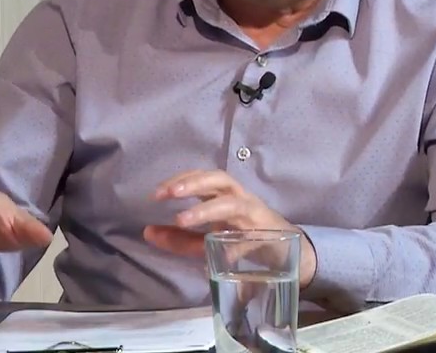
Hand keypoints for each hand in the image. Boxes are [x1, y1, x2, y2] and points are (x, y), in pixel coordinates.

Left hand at [142, 169, 317, 286]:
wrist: (288, 249)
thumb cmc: (243, 235)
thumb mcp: (209, 236)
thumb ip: (179, 237)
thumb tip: (147, 232)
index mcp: (226, 194)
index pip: (202, 176)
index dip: (180, 180)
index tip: (157, 193)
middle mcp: (240, 198)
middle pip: (219, 180)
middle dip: (194, 184)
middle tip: (170, 194)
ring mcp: (254, 216)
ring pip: (232, 205)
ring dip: (207, 209)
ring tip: (183, 219)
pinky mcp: (266, 236)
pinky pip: (246, 240)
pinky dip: (231, 248)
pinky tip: (214, 259)